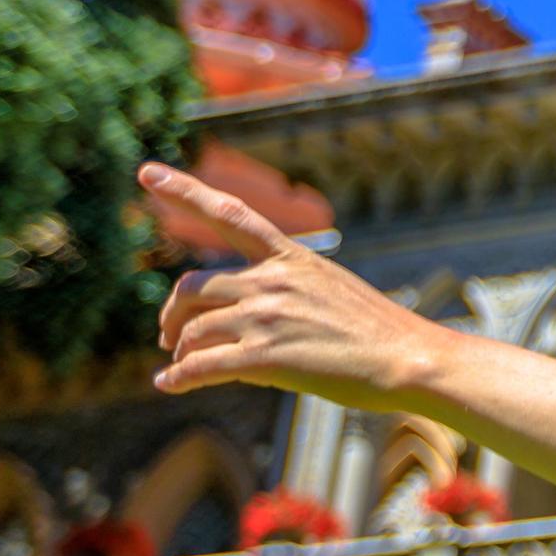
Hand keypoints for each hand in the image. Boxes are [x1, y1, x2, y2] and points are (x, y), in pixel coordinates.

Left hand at [145, 163, 445, 407]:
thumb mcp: (330, 287)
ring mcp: (267, 318)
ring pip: (194, 331)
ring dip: (181, 351)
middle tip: (168, 335)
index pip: (230, 215)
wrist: (409, 359)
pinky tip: (169, 384)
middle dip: (172, 313)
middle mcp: (272, 281)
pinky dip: (179, 377)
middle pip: (192, 288)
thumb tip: (238, 308)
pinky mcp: (265, 358)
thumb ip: (282, 287)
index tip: (146, 172)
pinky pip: (202, 366)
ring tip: (181, 365)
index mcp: (290, 257)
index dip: (184, 192)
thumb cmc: (376, 330)